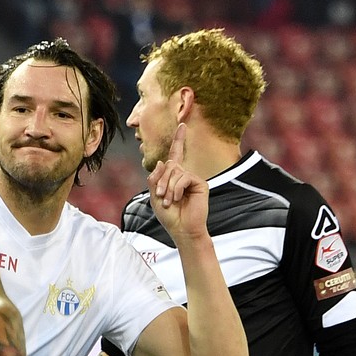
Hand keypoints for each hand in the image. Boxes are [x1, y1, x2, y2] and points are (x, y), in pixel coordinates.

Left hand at [148, 123, 208, 242]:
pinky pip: (184, 177)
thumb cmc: (169, 216)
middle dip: (161, 180)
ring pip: (175, 171)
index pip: (175, 155)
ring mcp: (193, 178)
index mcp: (173, 177)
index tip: (182, 125)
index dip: (178, 140)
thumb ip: (155, 179)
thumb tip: (163, 162)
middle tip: (162, 197)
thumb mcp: (154, 196)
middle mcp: (184, 175)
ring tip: (169, 201)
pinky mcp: (200, 183)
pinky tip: (178, 198)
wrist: (182, 230)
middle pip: (169, 165)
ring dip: (168, 187)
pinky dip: (177, 188)